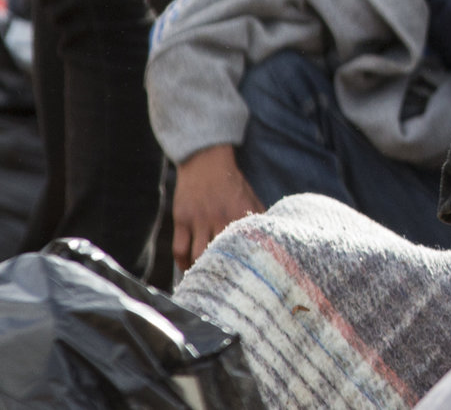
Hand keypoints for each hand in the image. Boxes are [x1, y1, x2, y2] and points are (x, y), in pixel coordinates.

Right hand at [171, 144, 262, 271]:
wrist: (207, 162)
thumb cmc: (232, 184)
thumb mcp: (250, 197)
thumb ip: (259, 218)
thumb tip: (270, 240)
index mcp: (241, 214)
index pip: (244, 246)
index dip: (244, 266)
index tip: (245, 281)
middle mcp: (220, 218)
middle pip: (219, 255)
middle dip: (220, 273)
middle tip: (221, 288)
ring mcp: (199, 219)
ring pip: (197, 255)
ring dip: (200, 270)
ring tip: (204, 282)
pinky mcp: (182, 219)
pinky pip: (179, 249)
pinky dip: (182, 262)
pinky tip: (188, 269)